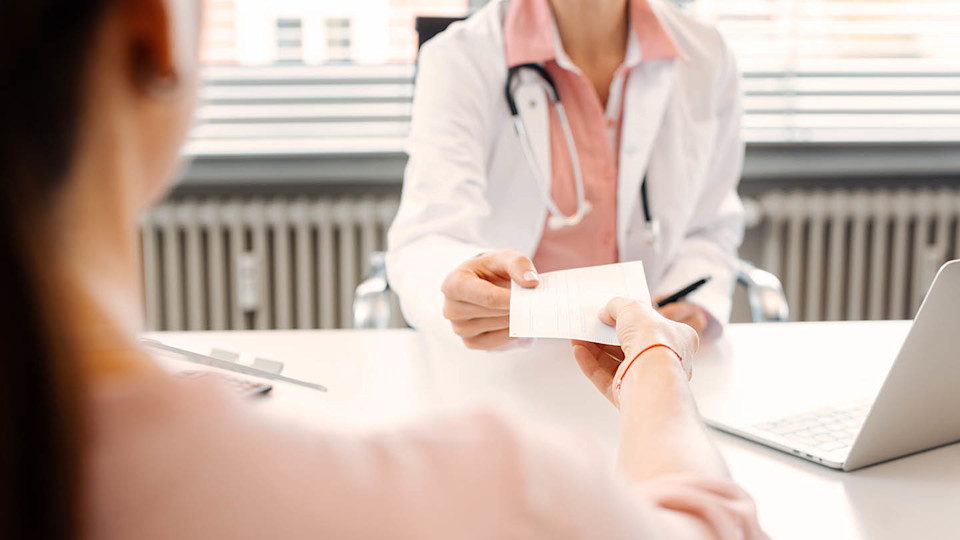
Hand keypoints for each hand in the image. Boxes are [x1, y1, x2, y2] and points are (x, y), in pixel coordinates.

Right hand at [440, 249, 538, 349]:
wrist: (483, 284)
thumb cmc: (491, 270)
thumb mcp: (505, 258)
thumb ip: (519, 265)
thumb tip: (531, 282)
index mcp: (454, 283)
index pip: (487, 297)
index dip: (511, 299)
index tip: (531, 298)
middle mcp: (451, 308)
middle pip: (493, 312)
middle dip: (515, 307)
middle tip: (532, 302)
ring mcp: (459, 328)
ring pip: (496, 327)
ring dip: (513, 319)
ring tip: (521, 307)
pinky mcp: (470, 342)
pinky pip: (495, 342)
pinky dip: (509, 333)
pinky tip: (515, 322)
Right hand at [573, 298, 698, 405]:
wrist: (652, 375)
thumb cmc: (654, 339)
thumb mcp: (634, 308)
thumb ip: (618, 306)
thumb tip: (606, 312)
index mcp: (679, 340)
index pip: (655, 327)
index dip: (633, 318)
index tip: (613, 313)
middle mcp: (665, 362)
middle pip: (631, 345)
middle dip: (607, 334)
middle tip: (591, 324)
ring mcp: (646, 380)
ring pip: (615, 363)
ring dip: (595, 348)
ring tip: (578, 336)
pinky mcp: (628, 395)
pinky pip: (605, 379)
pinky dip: (590, 364)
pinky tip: (578, 351)